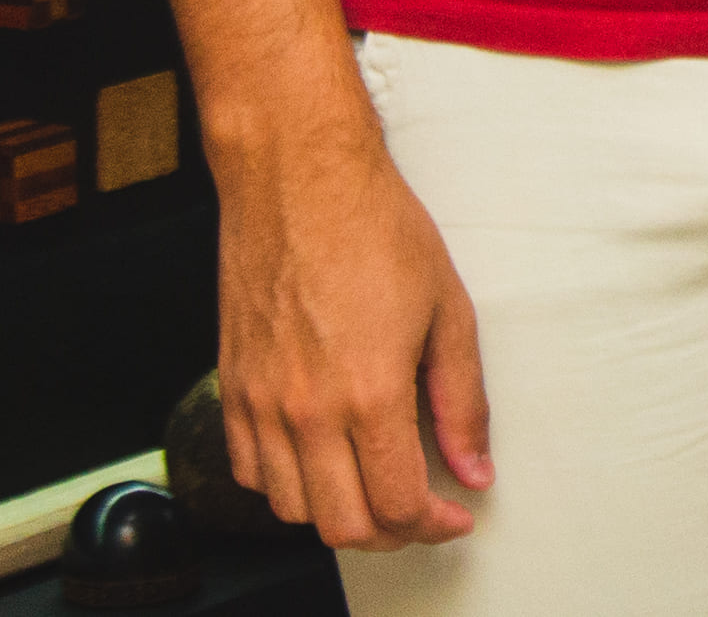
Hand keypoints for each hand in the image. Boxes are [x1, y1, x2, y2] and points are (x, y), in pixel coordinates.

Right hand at [215, 121, 491, 548]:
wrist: (298, 177)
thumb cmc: (373, 226)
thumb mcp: (448, 309)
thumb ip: (462, 400)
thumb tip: (475, 466)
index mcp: (370, 393)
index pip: (399, 506)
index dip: (435, 525)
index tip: (453, 513)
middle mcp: (308, 409)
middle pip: (344, 525)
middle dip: (391, 532)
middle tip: (418, 507)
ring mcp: (262, 402)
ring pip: (292, 509)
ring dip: (336, 511)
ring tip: (370, 481)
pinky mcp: (232, 386)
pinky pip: (248, 470)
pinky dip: (284, 483)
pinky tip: (317, 456)